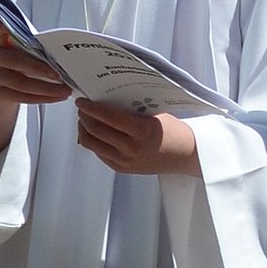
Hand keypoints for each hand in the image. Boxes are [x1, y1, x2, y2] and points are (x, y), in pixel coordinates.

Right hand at [0, 22, 73, 106]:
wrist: (3, 86)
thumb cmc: (19, 60)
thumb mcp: (24, 49)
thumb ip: (35, 46)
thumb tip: (63, 52)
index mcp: (0, 39)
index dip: (1, 26)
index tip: (9, 26)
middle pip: (15, 60)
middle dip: (39, 68)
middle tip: (59, 75)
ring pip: (21, 83)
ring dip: (47, 88)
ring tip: (64, 90)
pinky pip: (22, 97)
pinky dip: (43, 98)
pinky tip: (56, 96)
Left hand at [73, 98, 199, 174]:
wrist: (184, 154)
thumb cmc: (170, 130)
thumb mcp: (154, 114)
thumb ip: (130, 109)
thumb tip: (104, 99)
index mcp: (142, 131)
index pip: (109, 117)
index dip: (91, 108)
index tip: (82, 100)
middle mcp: (131, 148)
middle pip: (96, 130)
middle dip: (84, 117)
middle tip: (82, 107)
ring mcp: (125, 161)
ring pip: (91, 143)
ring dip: (84, 129)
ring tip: (85, 119)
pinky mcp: (121, 168)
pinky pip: (98, 153)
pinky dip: (92, 140)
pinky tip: (94, 132)